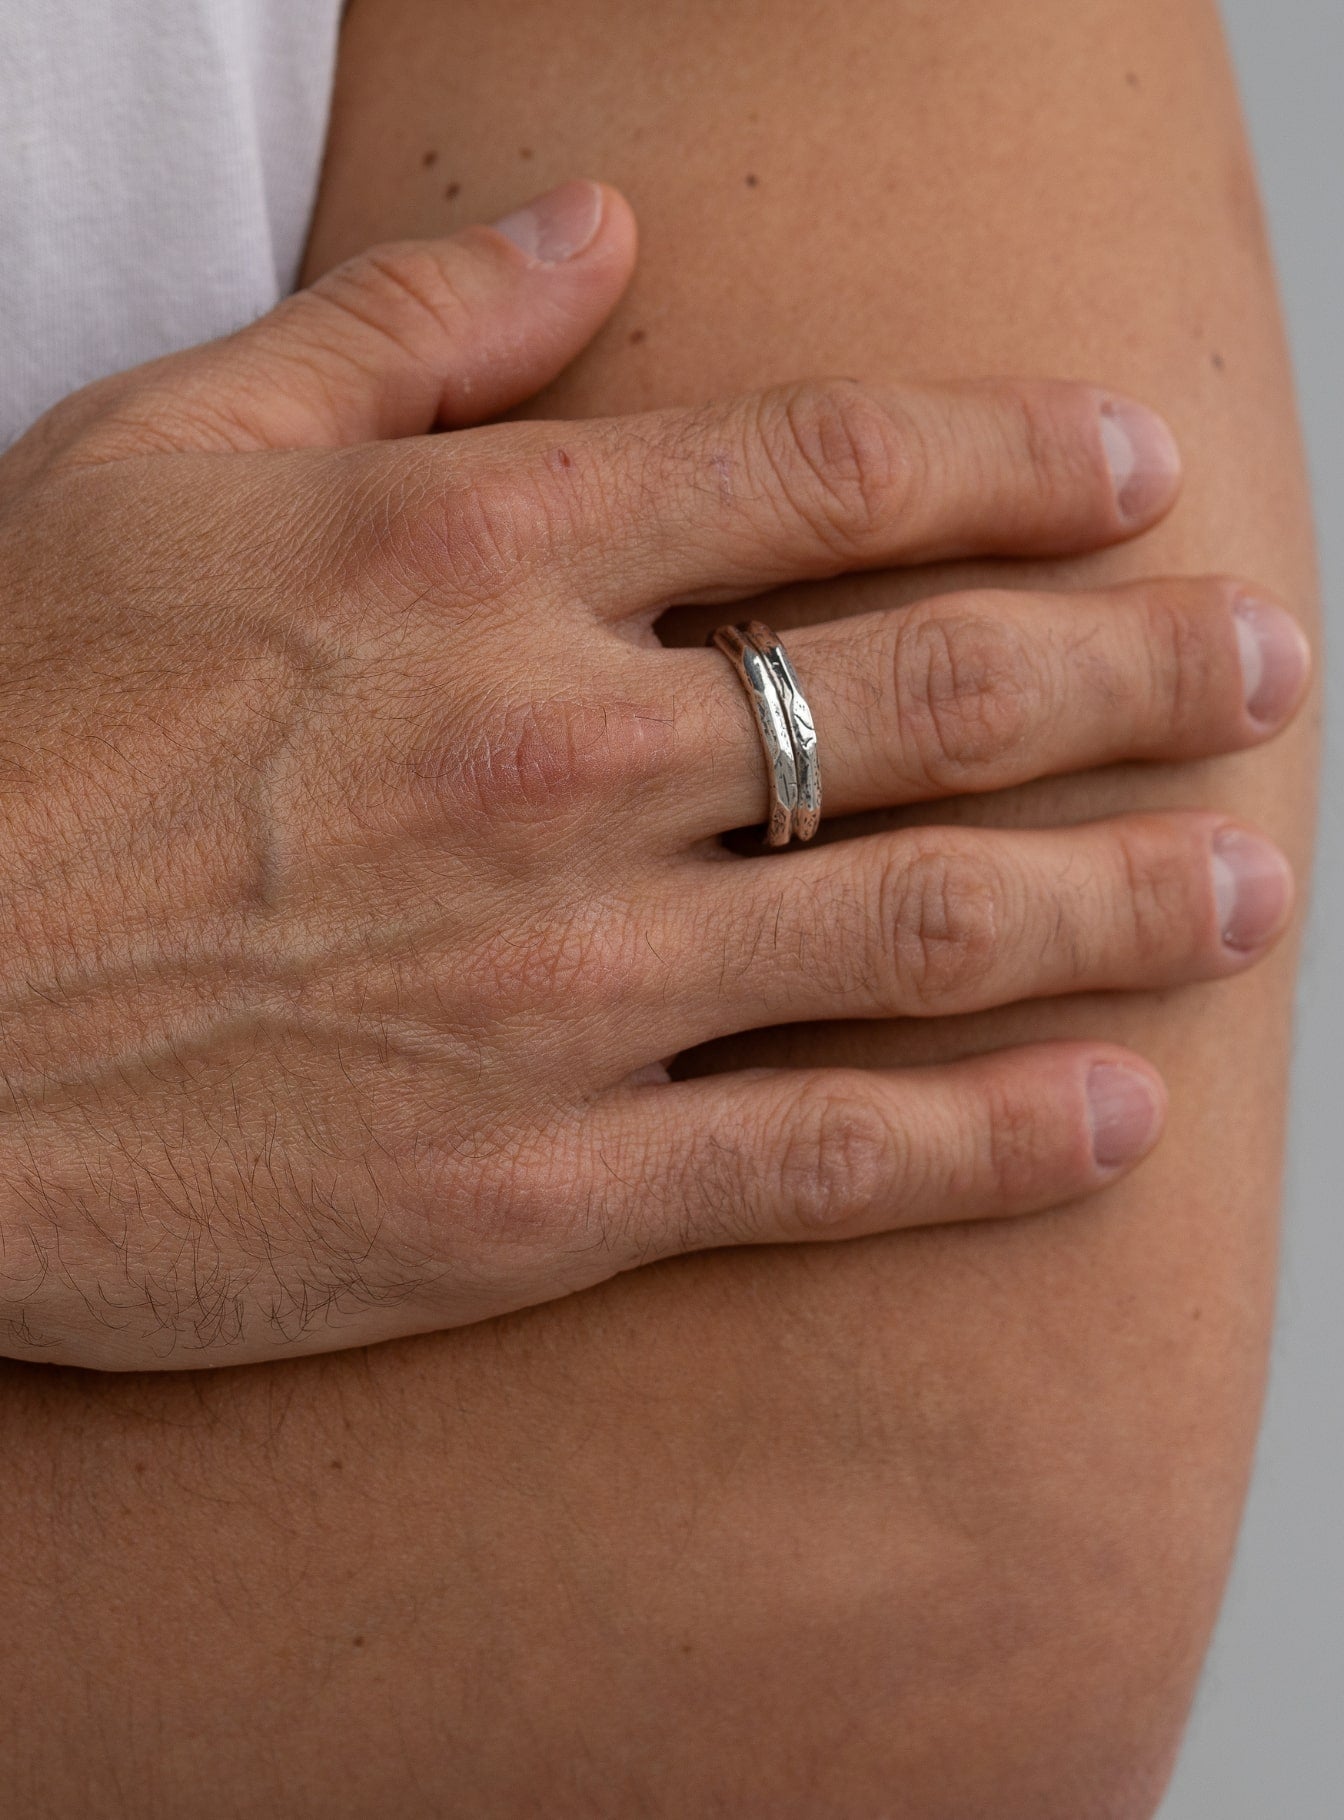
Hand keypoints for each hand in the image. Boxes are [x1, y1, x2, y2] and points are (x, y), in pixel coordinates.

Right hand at [0, 181, 1306, 1367]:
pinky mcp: (547, 1182)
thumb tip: (590, 232)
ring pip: (930, 923)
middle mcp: (565, 753)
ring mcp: (574, 981)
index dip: (1022, 459)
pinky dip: (995, 1139)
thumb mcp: (157, 454)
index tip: (1139, 470)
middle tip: (1271, 673)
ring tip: (1252, 884)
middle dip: (1139, 670)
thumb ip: (397, 330)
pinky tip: (1116, 1117)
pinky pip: (828, 1158)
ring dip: (1125, 900)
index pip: (835, 474)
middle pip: (937, 690)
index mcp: (480, 556)